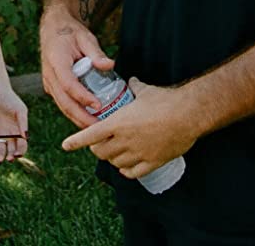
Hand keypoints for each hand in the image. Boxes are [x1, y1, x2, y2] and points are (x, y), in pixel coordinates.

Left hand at [0, 85, 28, 162]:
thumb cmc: (11, 100)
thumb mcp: (20, 110)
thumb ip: (23, 123)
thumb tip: (26, 137)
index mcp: (19, 130)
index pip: (22, 145)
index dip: (21, 151)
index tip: (18, 154)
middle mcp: (10, 134)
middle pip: (12, 150)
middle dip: (11, 156)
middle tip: (9, 158)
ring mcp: (0, 134)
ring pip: (1, 149)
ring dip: (1, 155)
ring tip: (0, 159)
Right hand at [38, 6, 113, 127]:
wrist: (53, 29)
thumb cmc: (70, 33)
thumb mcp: (85, 37)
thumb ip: (96, 52)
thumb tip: (109, 65)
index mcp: (56, 60)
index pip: (69, 84)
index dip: (83, 97)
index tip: (98, 105)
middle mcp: (50, 75)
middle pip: (64, 102)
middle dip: (81, 117)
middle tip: (99, 127)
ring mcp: (49, 83)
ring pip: (62, 106)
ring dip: (77, 119)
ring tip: (95, 129)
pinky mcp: (52, 87)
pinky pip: (63, 103)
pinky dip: (74, 113)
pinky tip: (88, 120)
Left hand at [60, 78, 197, 178]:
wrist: (188, 115)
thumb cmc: (166, 101)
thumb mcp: (145, 91)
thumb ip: (134, 87)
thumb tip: (131, 81)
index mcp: (119, 122)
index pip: (90, 135)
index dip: (76, 141)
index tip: (65, 145)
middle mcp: (125, 140)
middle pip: (101, 152)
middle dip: (97, 148)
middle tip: (98, 143)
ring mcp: (138, 153)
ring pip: (115, 163)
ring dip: (111, 159)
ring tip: (114, 152)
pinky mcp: (152, 163)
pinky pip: (132, 173)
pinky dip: (126, 170)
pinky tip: (126, 166)